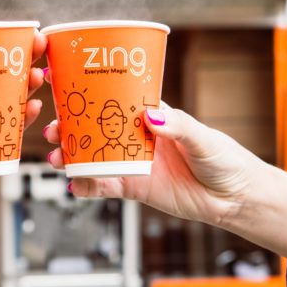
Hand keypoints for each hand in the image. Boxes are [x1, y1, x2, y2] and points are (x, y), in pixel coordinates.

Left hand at [0, 20, 46, 242]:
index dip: (3, 39)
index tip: (21, 30)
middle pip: (3, 72)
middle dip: (26, 59)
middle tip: (40, 48)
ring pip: (11, 98)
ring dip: (30, 85)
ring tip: (37, 78)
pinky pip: (11, 130)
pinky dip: (24, 118)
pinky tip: (31, 107)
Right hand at [43, 103, 286, 263]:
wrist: (235, 199)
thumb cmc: (225, 160)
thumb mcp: (204, 139)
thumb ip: (179, 127)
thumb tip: (152, 116)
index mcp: (152, 116)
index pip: (115, 100)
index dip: (90, 94)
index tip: (65, 87)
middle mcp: (138, 137)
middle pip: (95, 129)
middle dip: (70, 128)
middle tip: (52, 129)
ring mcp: (134, 163)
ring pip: (94, 156)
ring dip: (72, 157)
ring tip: (56, 159)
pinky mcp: (136, 188)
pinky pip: (105, 187)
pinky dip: (87, 186)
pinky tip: (73, 185)